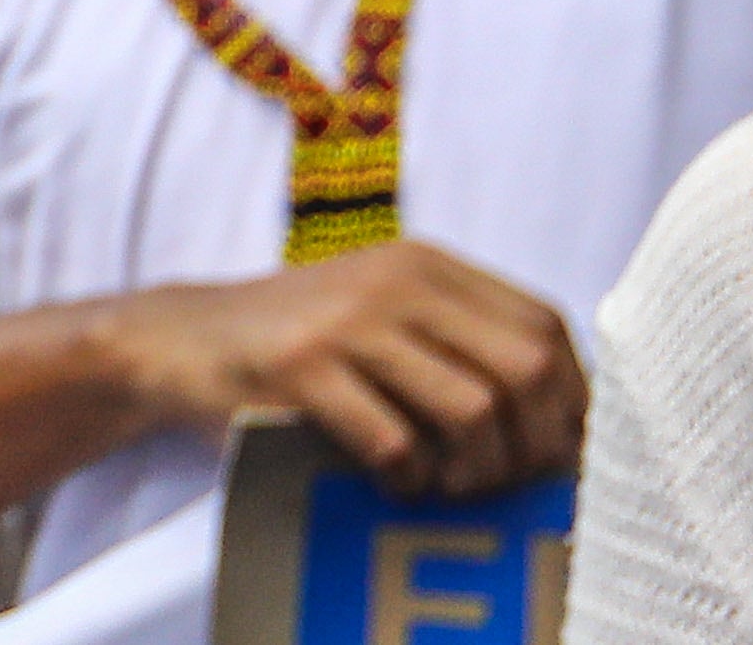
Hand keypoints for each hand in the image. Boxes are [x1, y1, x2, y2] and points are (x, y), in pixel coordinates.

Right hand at [106, 240, 586, 499]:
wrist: (182, 337)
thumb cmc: (302, 343)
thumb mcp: (384, 311)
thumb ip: (460, 339)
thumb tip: (564, 425)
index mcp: (427, 264)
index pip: (545, 326)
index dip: (570, 398)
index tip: (556, 451)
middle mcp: (396, 281)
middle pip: (524, 369)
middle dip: (533, 445)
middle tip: (505, 484)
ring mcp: (347, 323)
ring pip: (472, 411)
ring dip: (473, 472)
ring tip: (446, 488)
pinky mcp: (301, 369)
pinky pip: (395, 442)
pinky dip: (408, 480)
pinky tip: (392, 483)